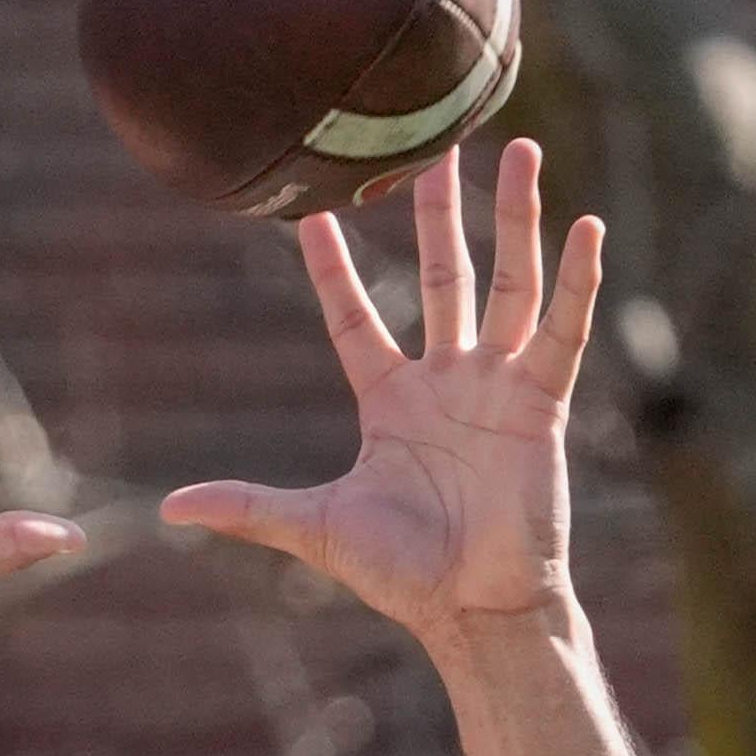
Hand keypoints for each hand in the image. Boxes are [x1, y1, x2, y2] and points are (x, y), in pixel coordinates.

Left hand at [161, 139, 602, 635]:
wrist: (473, 608)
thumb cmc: (401, 574)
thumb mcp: (314, 528)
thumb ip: (249, 507)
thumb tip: (170, 507)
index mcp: (389, 400)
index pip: (354, 318)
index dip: (332, 269)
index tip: (310, 214)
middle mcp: (446, 379)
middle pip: (445, 275)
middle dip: (439, 213)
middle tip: (434, 147)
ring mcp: (497, 385)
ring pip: (508, 282)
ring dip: (515, 218)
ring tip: (521, 149)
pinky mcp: (542, 402)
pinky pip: (563, 329)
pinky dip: (576, 280)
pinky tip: (585, 226)